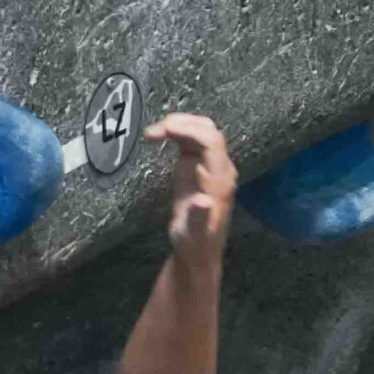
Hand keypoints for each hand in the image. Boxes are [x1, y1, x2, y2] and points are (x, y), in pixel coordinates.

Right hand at [144, 112, 237, 264]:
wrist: (197, 250)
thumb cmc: (196, 243)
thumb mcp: (195, 234)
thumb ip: (199, 217)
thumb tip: (203, 201)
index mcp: (220, 180)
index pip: (212, 142)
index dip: (190, 130)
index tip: (166, 130)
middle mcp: (218, 168)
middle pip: (207, 130)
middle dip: (183, 123)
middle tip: (156, 130)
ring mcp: (207, 165)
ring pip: (199, 132)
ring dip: (178, 126)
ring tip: (152, 133)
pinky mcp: (196, 166)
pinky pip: (190, 141)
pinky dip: (174, 134)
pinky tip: (157, 137)